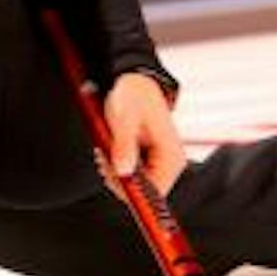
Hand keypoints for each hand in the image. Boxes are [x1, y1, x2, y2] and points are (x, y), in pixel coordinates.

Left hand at [100, 72, 186, 196]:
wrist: (133, 82)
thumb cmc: (132, 96)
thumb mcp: (125, 119)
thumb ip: (124, 145)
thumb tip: (123, 172)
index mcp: (171, 157)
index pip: (154, 193)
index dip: (129, 189)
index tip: (109, 171)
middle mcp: (170, 164)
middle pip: (142, 193)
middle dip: (118, 178)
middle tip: (104, 156)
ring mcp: (160, 164)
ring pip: (133, 186)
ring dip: (114, 172)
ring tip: (107, 148)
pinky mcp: (149, 162)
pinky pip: (130, 175)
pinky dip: (116, 167)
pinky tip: (112, 150)